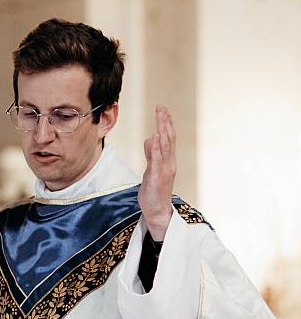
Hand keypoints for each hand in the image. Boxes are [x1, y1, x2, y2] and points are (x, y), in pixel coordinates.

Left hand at [139, 105, 176, 239]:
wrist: (157, 211)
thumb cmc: (154, 191)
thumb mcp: (151, 169)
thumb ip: (151, 154)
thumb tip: (150, 139)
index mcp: (168, 160)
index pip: (168, 138)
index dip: (166, 124)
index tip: (163, 109)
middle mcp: (169, 163)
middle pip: (168, 138)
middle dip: (165, 122)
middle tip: (162, 107)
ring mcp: (164, 169)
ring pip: (165, 146)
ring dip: (162, 130)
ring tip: (161, 116)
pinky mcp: (157, 177)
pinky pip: (157, 159)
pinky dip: (156, 147)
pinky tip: (155, 136)